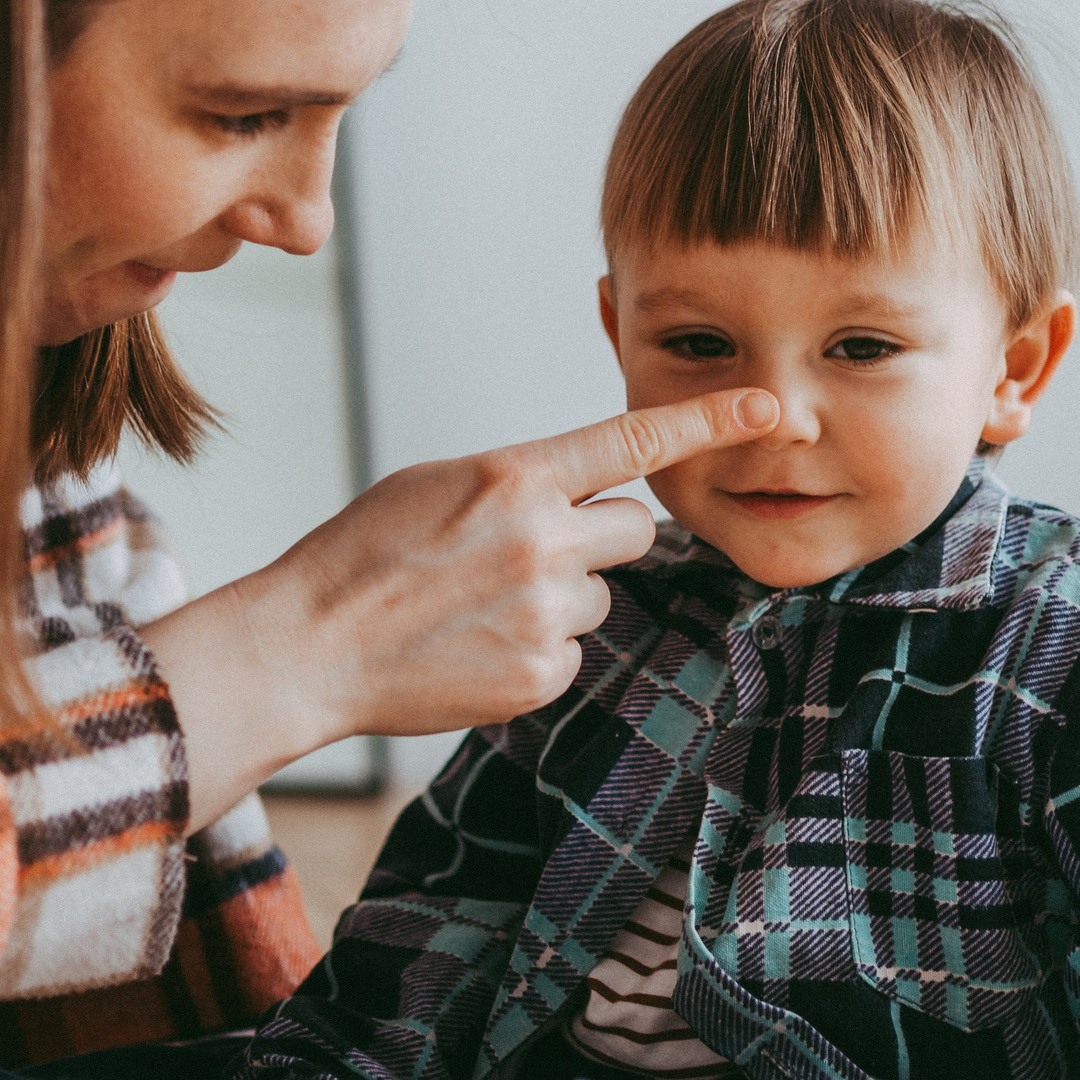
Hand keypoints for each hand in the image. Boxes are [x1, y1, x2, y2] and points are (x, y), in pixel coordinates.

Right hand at [148, 389, 778, 822]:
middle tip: (524, 551)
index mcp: (514, 477)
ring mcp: (544, 612)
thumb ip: (519, 482)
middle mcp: (542, 540)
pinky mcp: (540, 672)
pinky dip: (535, 648)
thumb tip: (576, 490)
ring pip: (601, 595)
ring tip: (479, 605)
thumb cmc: (362, 555)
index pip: (634, 441)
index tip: (770, 407)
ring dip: (561, 597)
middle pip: (634, 530)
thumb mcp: (437, 485)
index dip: (709, 422)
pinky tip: (475, 646)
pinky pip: (572, 650)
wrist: (309, 647)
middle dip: (598, 537)